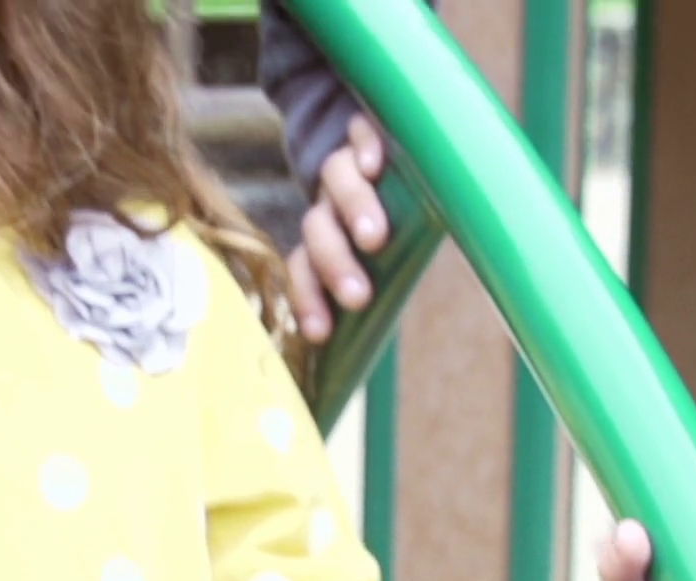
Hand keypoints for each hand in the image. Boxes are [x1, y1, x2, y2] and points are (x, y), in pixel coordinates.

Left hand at [286, 116, 388, 343]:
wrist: (376, 137)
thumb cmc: (389, 214)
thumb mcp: (384, 253)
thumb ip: (385, 280)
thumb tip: (391, 340)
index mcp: (324, 235)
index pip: (305, 268)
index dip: (308, 299)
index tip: (321, 334)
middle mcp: (328, 199)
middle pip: (318, 227)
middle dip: (335, 264)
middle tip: (358, 297)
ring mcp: (345, 161)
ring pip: (336, 179)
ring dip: (352, 210)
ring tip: (374, 240)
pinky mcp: (364, 124)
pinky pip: (358, 129)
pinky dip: (363, 145)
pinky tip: (374, 165)